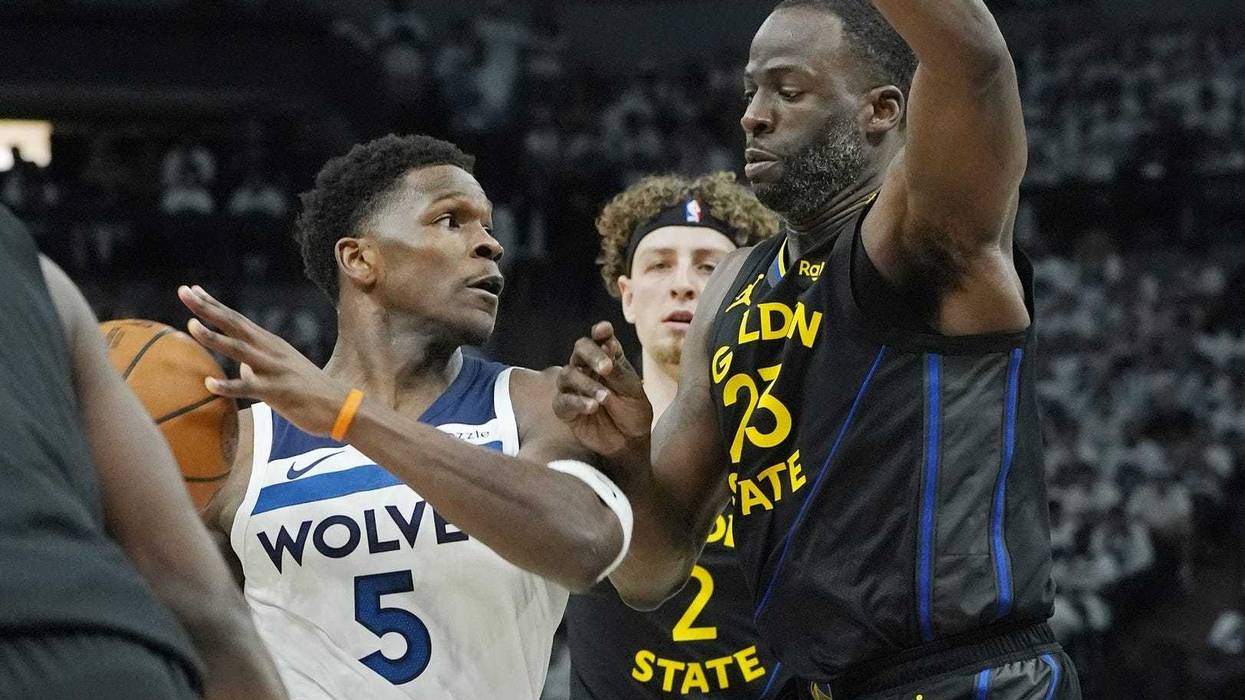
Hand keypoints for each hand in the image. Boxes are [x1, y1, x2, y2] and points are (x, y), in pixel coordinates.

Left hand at [178, 285, 348, 436]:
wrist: (341, 407)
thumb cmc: (309, 391)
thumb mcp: (282, 371)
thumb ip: (258, 367)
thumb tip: (240, 370)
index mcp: (271, 344)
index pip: (237, 319)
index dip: (214, 305)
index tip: (192, 290)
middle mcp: (271, 351)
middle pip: (235, 325)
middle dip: (208, 309)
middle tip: (184, 292)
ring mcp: (274, 370)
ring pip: (240, 350)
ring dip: (214, 338)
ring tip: (191, 326)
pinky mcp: (277, 392)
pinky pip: (249, 388)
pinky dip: (228, 386)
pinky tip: (209, 385)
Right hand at [553, 322, 651, 458]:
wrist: (631, 442)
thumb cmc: (634, 412)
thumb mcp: (633, 391)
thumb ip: (619, 371)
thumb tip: (606, 345)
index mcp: (607, 359)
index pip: (600, 338)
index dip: (600, 332)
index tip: (605, 330)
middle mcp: (587, 369)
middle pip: (579, 349)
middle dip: (592, 355)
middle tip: (606, 368)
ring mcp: (573, 388)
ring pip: (567, 374)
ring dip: (587, 384)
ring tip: (604, 397)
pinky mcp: (565, 409)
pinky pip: (563, 401)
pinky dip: (578, 402)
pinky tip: (593, 407)